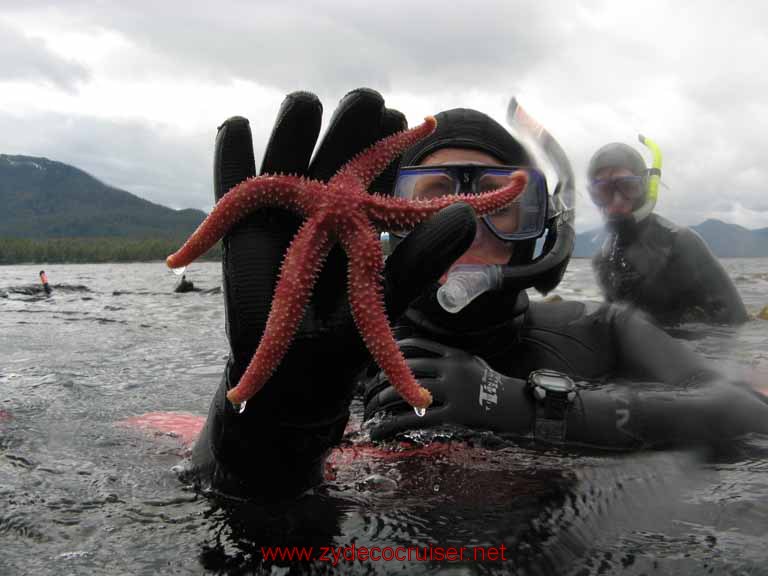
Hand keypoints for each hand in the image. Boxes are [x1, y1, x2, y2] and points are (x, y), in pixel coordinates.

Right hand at [191, 89, 477, 496]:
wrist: (289, 386)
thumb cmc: (338, 349)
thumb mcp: (381, 303)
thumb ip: (417, 264)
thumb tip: (465, 219)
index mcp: (357, 225)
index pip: (378, 172)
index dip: (393, 141)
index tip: (416, 121)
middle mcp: (320, 212)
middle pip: (335, 148)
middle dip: (351, 120)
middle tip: (369, 106)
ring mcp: (278, 218)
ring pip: (286, 150)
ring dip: (296, 122)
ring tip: (307, 107)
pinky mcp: (240, 234)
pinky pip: (230, 183)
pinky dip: (231, 150)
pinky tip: (239, 127)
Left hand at [364, 338, 530, 439]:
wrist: (517, 406)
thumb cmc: (490, 384)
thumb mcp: (471, 362)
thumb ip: (447, 357)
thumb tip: (417, 356)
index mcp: (454, 354)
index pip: (415, 346)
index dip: (392, 351)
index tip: (378, 361)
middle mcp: (452, 369)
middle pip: (406, 368)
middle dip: (382, 378)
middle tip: (368, 389)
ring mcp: (454, 392)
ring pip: (408, 392)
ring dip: (384, 400)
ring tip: (371, 408)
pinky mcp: (455, 415)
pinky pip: (417, 419)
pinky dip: (394, 425)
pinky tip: (381, 431)